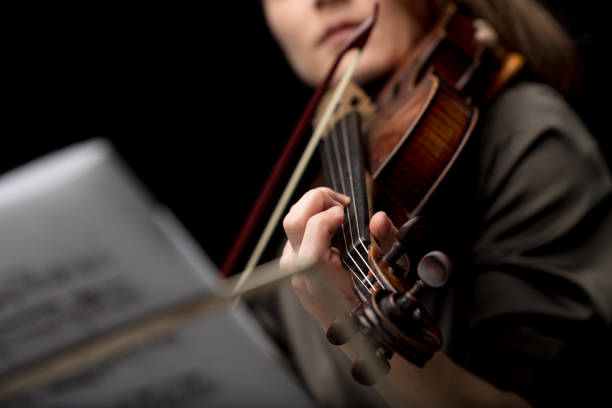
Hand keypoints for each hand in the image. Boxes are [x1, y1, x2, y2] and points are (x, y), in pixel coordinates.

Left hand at [280, 186, 398, 328]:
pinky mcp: (292, 266)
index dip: (331, 212)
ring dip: (313, 208)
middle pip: (293, 220)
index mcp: (319, 275)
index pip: (314, 229)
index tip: (348, 212)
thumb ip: (384, 242)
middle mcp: (299, 271)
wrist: (355, 336)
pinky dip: (311, 220)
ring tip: (338, 211)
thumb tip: (378, 218)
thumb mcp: (389, 274)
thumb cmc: (372, 308)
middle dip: (317, 200)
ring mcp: (292, 269)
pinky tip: (331, 226)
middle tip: (341, 204)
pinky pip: (295, 234)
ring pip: (291, 224)